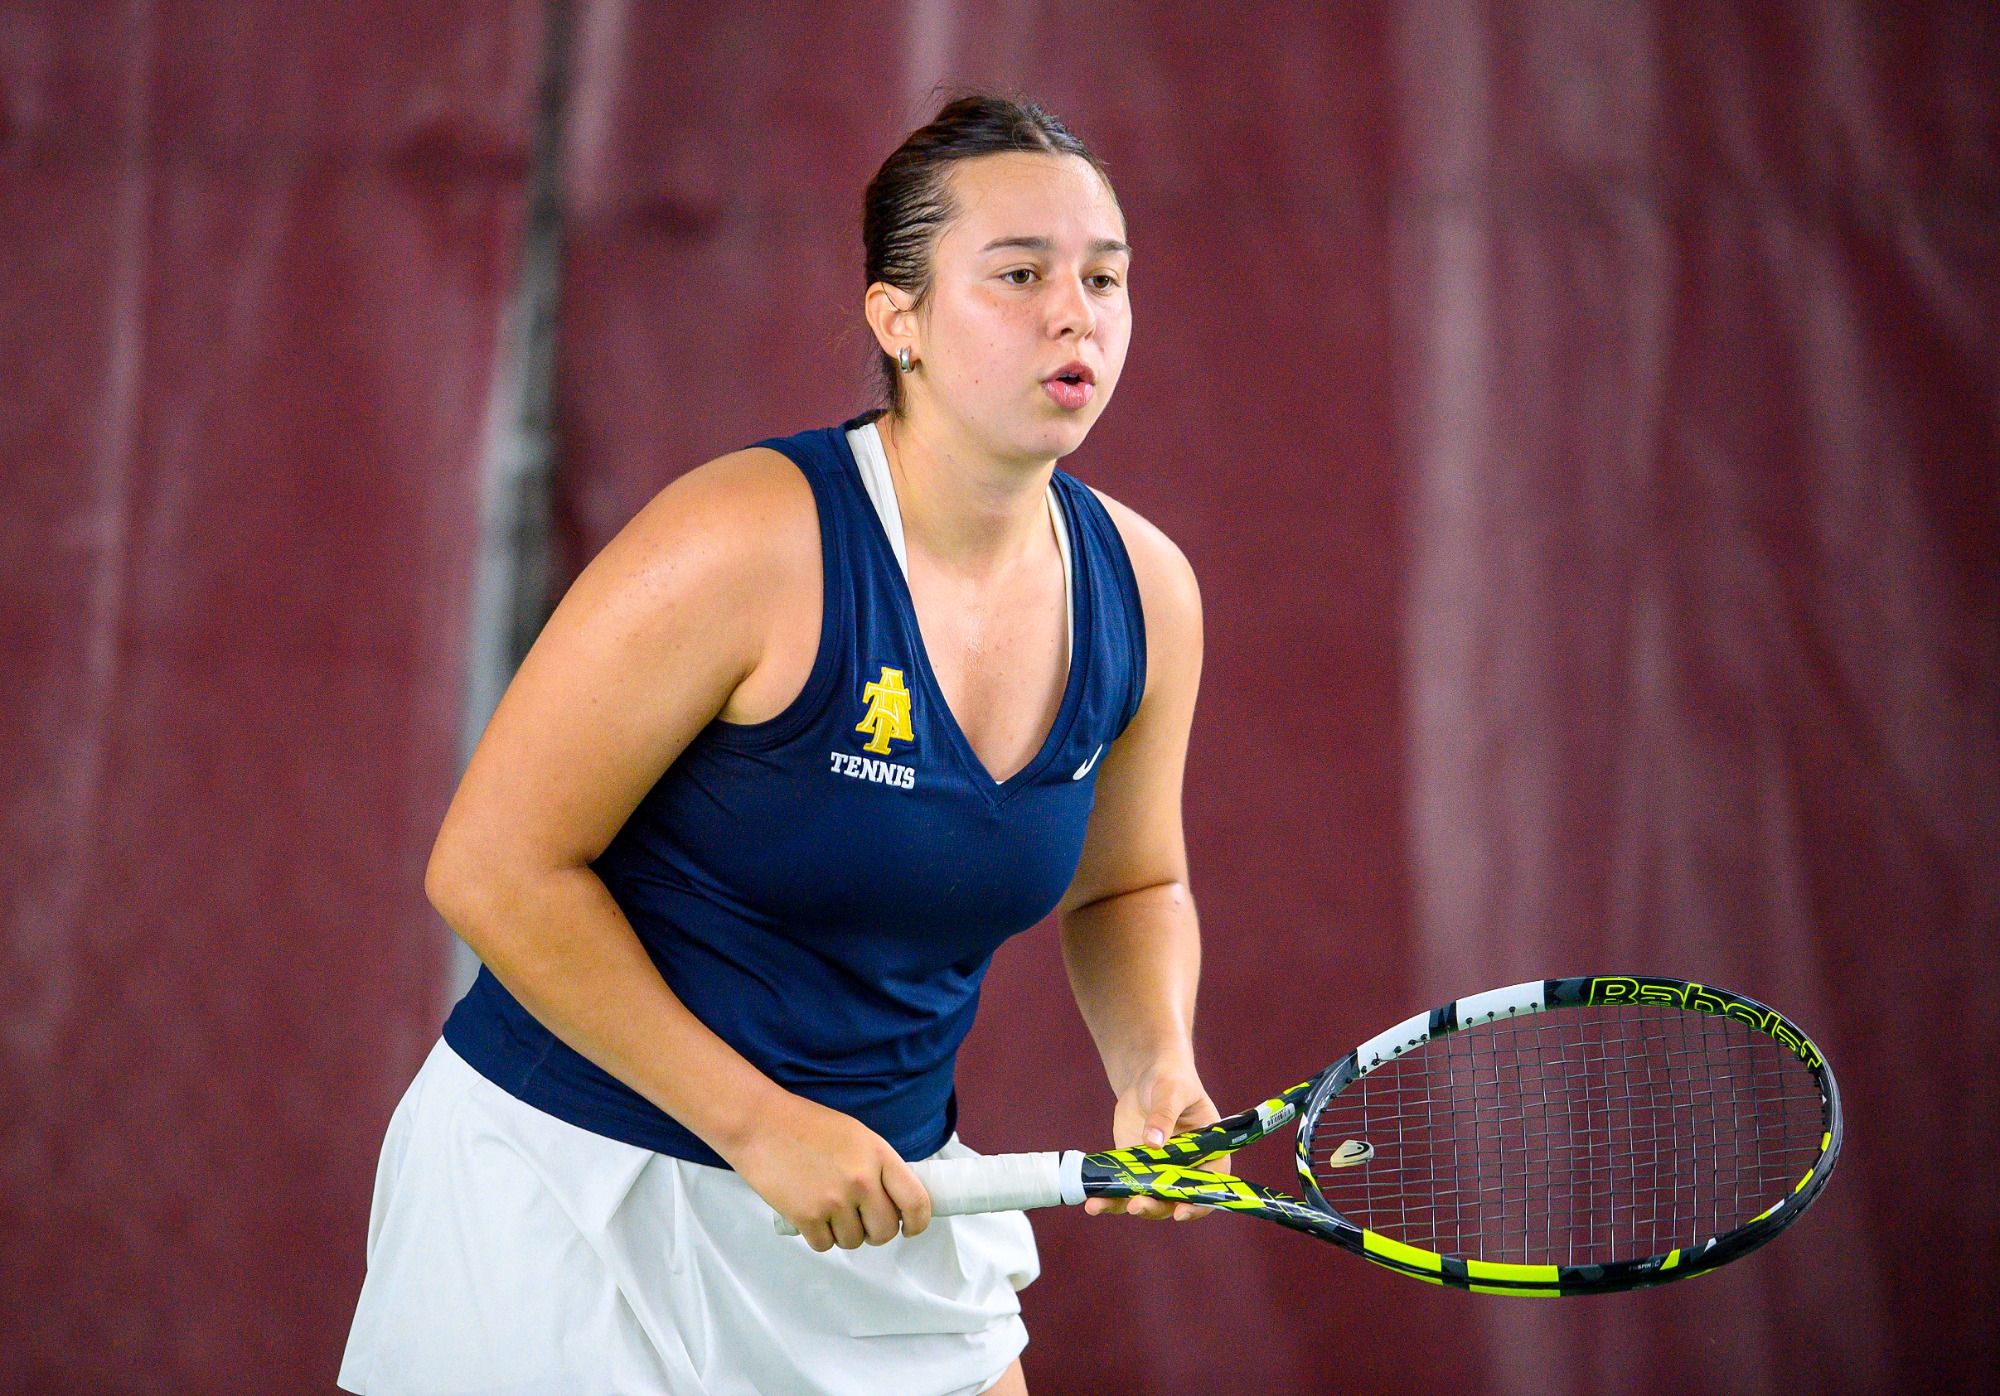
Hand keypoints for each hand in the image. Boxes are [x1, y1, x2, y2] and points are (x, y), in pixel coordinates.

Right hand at [725, 1091, 931, 1251]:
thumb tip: (895, 1201)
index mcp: (878, 1155)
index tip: (910, 1228)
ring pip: (854, 1241)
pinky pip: (825, 1245)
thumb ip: (878, 1166)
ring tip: (828, 1210)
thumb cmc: (806, 1125)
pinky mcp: (807, 1217)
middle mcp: (862, 1180)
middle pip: (885, 1230)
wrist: (760, 1123)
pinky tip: (810, 1215)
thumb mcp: (856, 1135)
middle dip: (875, 1231)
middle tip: (861, 1220)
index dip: (918, 1222)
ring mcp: (834, 1201)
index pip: (916, 1201)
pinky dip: (819, 1236)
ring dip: (844, 1233)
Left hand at [1084, 1060, 1223, 1221]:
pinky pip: (1124, 1188)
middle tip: (1136, 1205)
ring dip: (1126, 1206)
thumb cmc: (1171, 1080)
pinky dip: (1109, 1198)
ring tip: (1101, 1206)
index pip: (1210, 1186)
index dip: (1198, 1204)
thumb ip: (1165, 1115)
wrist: (1147, 1075)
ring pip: (1147, 1199)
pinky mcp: (1134, 1168)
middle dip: (1156, 1207)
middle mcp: (1186, 1169)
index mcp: (1208, 1153)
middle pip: (1175, 1199)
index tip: (1180, 1212)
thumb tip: (1153, 1142)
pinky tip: (1092, 1203)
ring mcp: (1159, 1171)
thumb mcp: (1171, 1092)